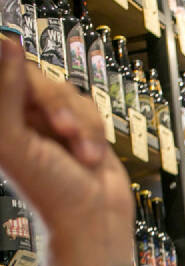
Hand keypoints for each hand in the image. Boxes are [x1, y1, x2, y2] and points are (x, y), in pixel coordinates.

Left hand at [0, 37, 133, 265]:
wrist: (95, 218)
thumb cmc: (50, 192)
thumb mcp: (14, 140)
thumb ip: (6, 93)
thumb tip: (7, 47)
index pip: (4, 73)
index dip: (14, 69)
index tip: (32, 93)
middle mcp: (20, 117)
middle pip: (37, 77)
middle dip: (56, 104)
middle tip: (60, 127)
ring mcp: (51, 123)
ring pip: (66, 91)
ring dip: (79, 122)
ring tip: (78, 150)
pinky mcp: (80, 128)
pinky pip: (88, 106)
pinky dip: (94, 130)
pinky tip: (89, 153)